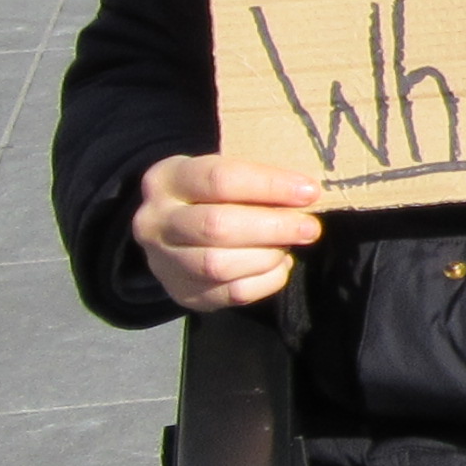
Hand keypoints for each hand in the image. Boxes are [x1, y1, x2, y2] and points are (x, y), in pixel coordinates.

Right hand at [133, 153, 321, 312]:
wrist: (172, 232)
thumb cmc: (211, 195)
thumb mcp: (222, 172)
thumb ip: (255, 179)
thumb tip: (305, 192)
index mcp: (167, 180)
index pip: (219, 179)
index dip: (269, 185)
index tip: (309, 191)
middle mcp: (156, 222)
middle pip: (217, 227)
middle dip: (273, 227)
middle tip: (310, 227)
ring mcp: (164, 262)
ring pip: (220, 265)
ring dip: (268, 256)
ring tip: (290, 246)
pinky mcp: (182, 293)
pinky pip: (232, 293)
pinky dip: (266, 280)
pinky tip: (279, 265)